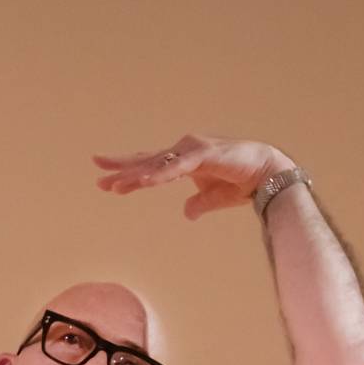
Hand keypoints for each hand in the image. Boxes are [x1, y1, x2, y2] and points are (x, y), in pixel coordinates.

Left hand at [92, 134, 292, 220]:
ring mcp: (193, 151)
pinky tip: (142, 180)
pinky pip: (176, 168)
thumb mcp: (213, 198)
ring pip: (157, 165)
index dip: (127, 170)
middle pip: (147, 162)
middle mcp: (185, 152)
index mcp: (184, 161)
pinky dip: (159, 174)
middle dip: (121, 170)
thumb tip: (186, 213)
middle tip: (96, 176)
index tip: (104, 176)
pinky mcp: (204, 156)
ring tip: (112, 186)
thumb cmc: (242, 182)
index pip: (149, 164)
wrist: (267, 174)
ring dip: (134, 176)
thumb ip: (197, 205)